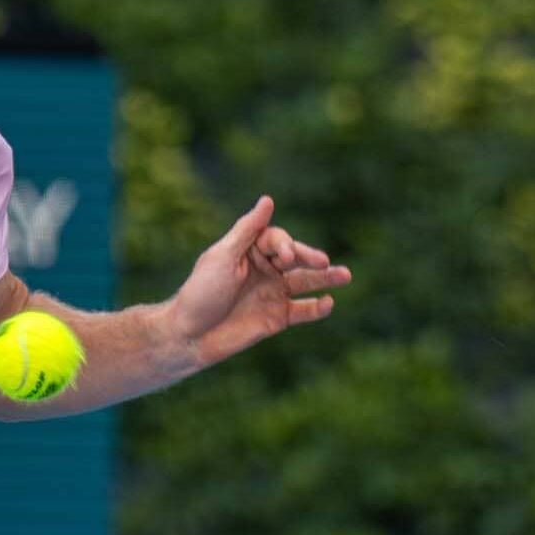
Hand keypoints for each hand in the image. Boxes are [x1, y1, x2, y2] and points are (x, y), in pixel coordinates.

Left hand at [166, 196, 350, 367]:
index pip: (277, 240)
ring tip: (345, 275)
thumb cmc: (201, 293)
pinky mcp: (278, 318)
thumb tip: (268, 199)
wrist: (190, 335)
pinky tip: (328, 303)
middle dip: (310, 258)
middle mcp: (264, 269)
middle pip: (296, 258)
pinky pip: (304, 310)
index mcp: (249, 251)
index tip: (283, 257)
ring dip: (326, 279)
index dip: (285, 245)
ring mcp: (272, 293)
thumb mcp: (222, 257)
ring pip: (306, 282)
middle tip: (323, 262)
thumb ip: (248, 230)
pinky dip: (318, 307)